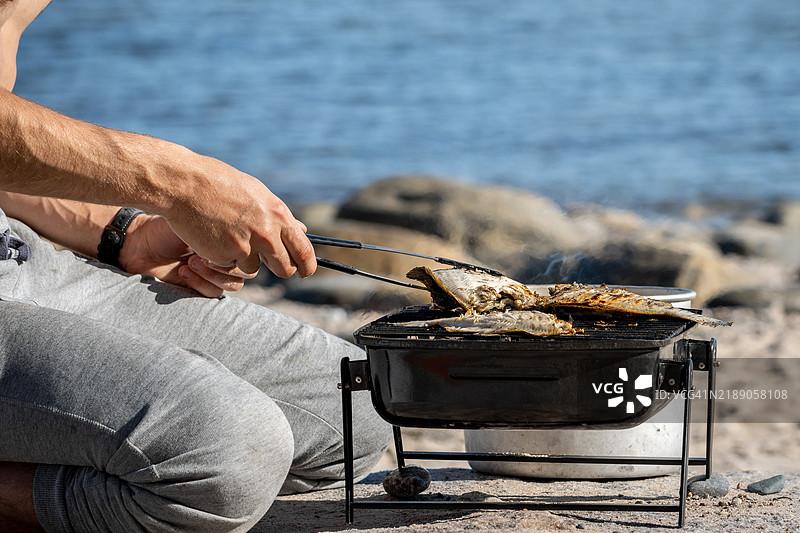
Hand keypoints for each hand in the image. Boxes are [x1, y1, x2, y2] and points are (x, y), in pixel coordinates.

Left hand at [119, 213, 256, 296]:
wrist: (140, 239)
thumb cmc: (170, 221)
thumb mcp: (203, 218)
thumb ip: (230, 226)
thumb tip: (252, 235)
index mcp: (233, 236)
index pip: (256, 250)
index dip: (247, 250)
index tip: (228, 240)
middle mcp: (228, 255)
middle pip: (249, 270)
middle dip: (229, 263)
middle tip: (206, 252)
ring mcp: (216, 273)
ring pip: (234, 285)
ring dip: (214, 274)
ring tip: (191, 261)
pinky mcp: (201, 287)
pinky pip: (214, 293)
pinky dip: (200, 282)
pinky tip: (183, 270)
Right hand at [160, 154, 316, 279]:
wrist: (185, 185)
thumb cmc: (220, 184)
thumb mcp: (257, 193)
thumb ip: (278, 216)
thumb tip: (300, 229)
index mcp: (278, 215)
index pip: (304, 250)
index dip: (307, 266)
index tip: (305, 272)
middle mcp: (267, 233)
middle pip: (284, 268)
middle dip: (280, 269)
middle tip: (270, 263)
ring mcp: (246, 246)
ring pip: (253, 269)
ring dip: (245, 260)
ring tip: (229, 236)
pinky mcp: (225, 256)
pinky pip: (229, 266)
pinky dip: (223, 258)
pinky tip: (213, 237)